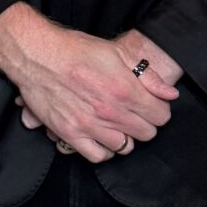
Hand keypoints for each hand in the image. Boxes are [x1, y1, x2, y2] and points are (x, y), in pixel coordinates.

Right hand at [33, 30, 183, 152]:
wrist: (36, 55)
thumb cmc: (75, 50)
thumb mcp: (117, 53)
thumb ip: (148, 76)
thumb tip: (170, 94)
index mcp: (125, 89)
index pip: (161, 116)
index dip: (158, 109)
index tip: (150, 105)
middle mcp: (110, 111)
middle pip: (146, 133)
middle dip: (144, 123)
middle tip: (133, 113)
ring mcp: (89, 125)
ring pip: (125, 147)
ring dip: (124, 136)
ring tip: (116, 124)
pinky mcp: (70, 134)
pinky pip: (98, 156)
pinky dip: (103, 150)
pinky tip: (101, 136)